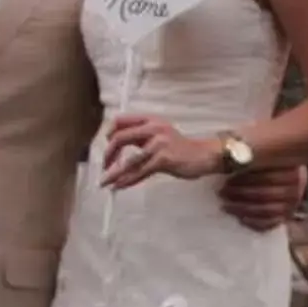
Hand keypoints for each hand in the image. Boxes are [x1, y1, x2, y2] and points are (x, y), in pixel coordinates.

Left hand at [99, 114, 219, 189]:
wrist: (203, 155)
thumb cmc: (180, 148)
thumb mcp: (159, 135)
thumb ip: (141, 136)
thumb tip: (117, 146)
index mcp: (150, 120)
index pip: (121, 121)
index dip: (109, 133)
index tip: (106, 147)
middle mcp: (153, 128)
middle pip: (120, 138)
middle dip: (108, 154)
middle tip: (104, 166)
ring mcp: (158, 144)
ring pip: (129, 160)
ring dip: (114, 173)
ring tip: (104, 182)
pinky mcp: (163, 159)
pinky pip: (140, 171)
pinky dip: (127, 180)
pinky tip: (119, 186)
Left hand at [219, 163, 307, 230]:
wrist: (291, 176)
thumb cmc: (274, 163)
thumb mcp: (267, 156)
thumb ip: (252, 157)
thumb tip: (224, 158)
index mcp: (292, 171)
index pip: (267, 177)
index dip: (246, 179)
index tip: (227, 178)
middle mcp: (295, 191)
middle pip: (265, 195)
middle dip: (240, 194)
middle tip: (222, 192)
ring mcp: (291, 207)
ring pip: (266, 211)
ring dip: (243, 209)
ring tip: (226, 205)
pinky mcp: (286, 218)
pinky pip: (269, 224)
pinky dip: (253, 222)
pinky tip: (240, 218)